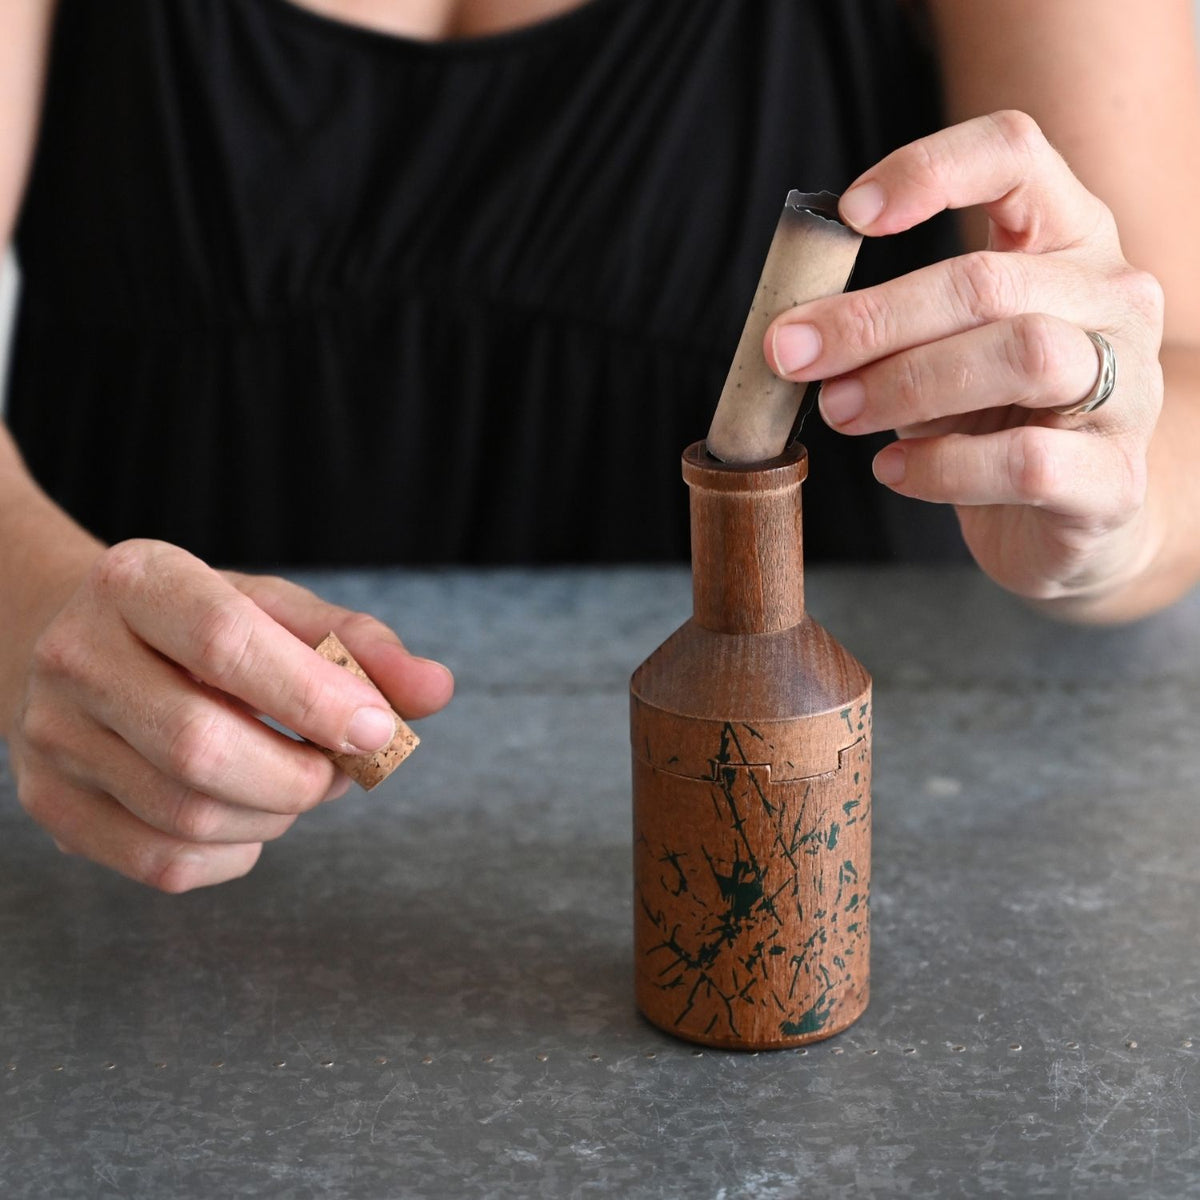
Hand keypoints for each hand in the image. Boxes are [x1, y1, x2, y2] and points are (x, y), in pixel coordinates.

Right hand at [7, 539, 453, 890]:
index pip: (224, 642)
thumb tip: (436, 690)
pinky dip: (237, 855)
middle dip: (301, 776)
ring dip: (277, 815)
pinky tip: (251, 816)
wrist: (79, 642)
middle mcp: (77, 655)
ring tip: (300, 782)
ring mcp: (52, 736)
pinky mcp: (51, 804)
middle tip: (341, 768)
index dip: (314, 697)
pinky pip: (164, 865)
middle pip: (201, 747)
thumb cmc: (199, 627)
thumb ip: (360, 646)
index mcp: (137, 582)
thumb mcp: (277, 612)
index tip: (379, 731)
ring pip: (188, 816)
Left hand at [765, 111, 1164, 607]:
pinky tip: (893, 470)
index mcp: (1068, 238)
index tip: (850, 215)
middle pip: (989, 280)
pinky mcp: (1115, 477)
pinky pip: (1025, 460)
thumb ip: (887, 326)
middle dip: (872, 319)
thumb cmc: (994, 416)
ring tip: (840, 411)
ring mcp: (1129, 386)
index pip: (1016, 154)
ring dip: (905, 384)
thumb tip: (795, 334)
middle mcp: (1114, 297)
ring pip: (1022, 355)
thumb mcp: (940, 348)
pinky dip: (940, 467)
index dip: (930, 168)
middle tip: (795, 356)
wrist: (1070, 516)